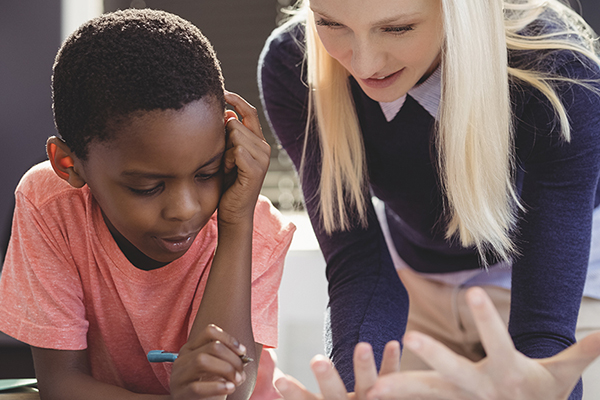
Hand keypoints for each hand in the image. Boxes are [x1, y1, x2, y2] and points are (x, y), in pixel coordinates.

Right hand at [170, 324, 248, 399]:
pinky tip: (229, 388)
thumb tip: (244, 357)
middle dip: (232, 358)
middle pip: (211, 347)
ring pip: (202, 361)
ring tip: (237, 381)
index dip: (229, 338)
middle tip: (242, 372)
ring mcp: (179, 376)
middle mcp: (182, 359)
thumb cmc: (208, 388)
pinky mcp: (180, 394)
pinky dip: (217, 386)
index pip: (209, 331)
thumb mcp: (217, 370)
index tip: (243, 352)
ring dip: (226, 370)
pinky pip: (197, 387)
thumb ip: (229, 361)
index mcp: (191, 349)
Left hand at [219, 91, 270, 225]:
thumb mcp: (226, 154)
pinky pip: (236, 150)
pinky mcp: (256, 169)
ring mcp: (262, 158)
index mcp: (258, 141)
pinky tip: (228, 172)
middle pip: (235, 122)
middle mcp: (264, 147)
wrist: (233, 211)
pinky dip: (227, 160)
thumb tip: (226, 112)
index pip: (249, 112)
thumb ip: (229, 135)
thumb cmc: (227, 184)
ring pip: (234, 134)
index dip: (236, 100)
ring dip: (224, 150)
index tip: (222, 92)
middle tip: (224, 160)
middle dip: (223, 138)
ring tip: (227, 167)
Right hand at [275, 341, 401, 399]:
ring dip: (364, 366)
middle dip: (327, 378)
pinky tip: (393, 343)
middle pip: (335, 395)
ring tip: (362, 346)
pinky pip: (392, 377)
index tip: (281, 380)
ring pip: (368, 385)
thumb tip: (267, 359)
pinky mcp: (393, 394)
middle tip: (318, 361)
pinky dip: (392, 361)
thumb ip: (292, 387)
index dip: (293, 393)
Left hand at [367, 287, 599, 399]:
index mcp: (509, 374)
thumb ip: (583, 352)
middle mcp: (481, 388)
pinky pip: (420, 399)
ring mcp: (461, 399)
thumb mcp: (564, 374)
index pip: (498, 341)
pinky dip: (397, 395)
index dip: (487, 319)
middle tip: (410, 334)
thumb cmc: (544, 396)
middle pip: (454, 370)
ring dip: (399, 388)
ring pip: (427, 391)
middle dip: (434, 354)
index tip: (473, 292)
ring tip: (370, 389)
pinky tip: (371, 394)